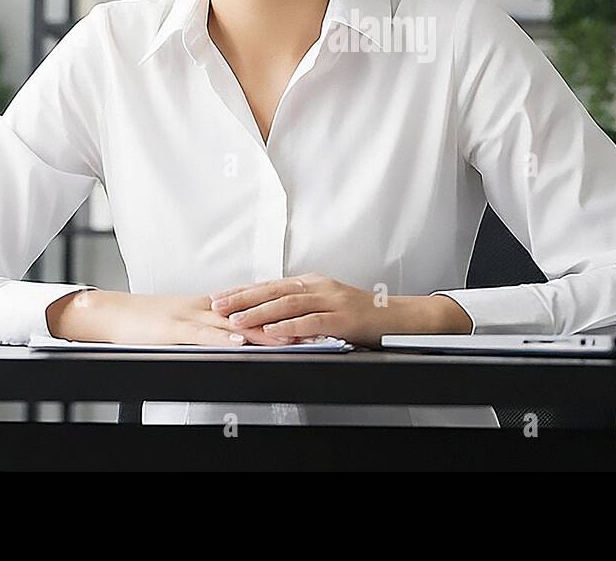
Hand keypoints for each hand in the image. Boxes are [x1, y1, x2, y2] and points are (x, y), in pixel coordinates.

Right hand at [49, 290, 297, 345]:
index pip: (254, 309)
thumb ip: (213, 330)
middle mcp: (206, 308)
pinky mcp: (173, 328)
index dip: (284, 315)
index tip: (311, 321)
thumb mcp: (187, 325)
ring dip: (262, 330)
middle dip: (283, 323)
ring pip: (233, 322)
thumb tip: (242, 338)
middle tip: (313, 330)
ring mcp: (190, 316)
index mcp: (212, 306)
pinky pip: (201, 332)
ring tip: (289, 338)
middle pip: (251, 314)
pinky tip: (240, 341)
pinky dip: (222, 337)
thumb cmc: (147, 323)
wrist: (111, 314)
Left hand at [208, 273, 469, 348]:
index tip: (220, 297)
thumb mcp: (329, 303)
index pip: (272, 284)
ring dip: (260, 312)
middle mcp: (320, 286)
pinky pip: (312, 321)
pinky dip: (291, 327)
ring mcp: (332, 300)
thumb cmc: (362, 314)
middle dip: (243, 298)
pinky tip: (274, 332)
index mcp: (314, 282)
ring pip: (289, 302)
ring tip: (237, 319)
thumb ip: (302, 307)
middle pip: (274, 289)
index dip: (244, 290)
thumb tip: (270, 315)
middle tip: (218, 305)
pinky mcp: (343, 318)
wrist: (397, 317)